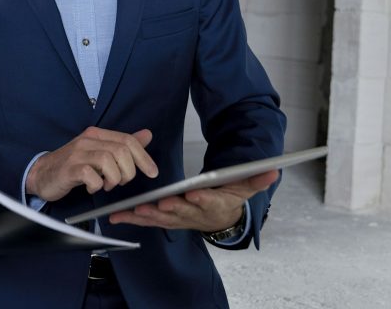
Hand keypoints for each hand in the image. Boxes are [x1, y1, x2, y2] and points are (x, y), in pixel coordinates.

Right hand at [25, 127, 158, 201]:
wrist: (42, 174)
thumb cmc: (72, 165)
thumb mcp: (98, 152)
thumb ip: (122, 145)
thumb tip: (147, 135)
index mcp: (97, 135)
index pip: (127, 140)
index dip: (144, 157)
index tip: (153, 173)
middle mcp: (87, 140)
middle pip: (121, 150)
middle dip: (129, 171)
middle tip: (121, 182)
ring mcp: (77, 154)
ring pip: (108, 161)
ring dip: (114, 178)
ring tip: (106, 185)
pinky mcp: (69, 169)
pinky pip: (91, 176)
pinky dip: (97, 185)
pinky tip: (93, 188)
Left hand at [108, 169, 278, 231]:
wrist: (220, 219)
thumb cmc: (228, 197)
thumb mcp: (244, 187)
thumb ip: (256, 179)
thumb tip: (274, 170)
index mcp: (213, 204)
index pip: (209, 201)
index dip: (202, 198)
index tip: (194, 194)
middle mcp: (194, 214)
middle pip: (182, 211)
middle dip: (171, 207)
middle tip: (160, 203)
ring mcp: (179, 218)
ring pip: (162, 218)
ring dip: (147, 215)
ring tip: (134, 210)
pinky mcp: (165, 219)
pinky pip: (148, 220)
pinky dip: (132, 219)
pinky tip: (116, 216)